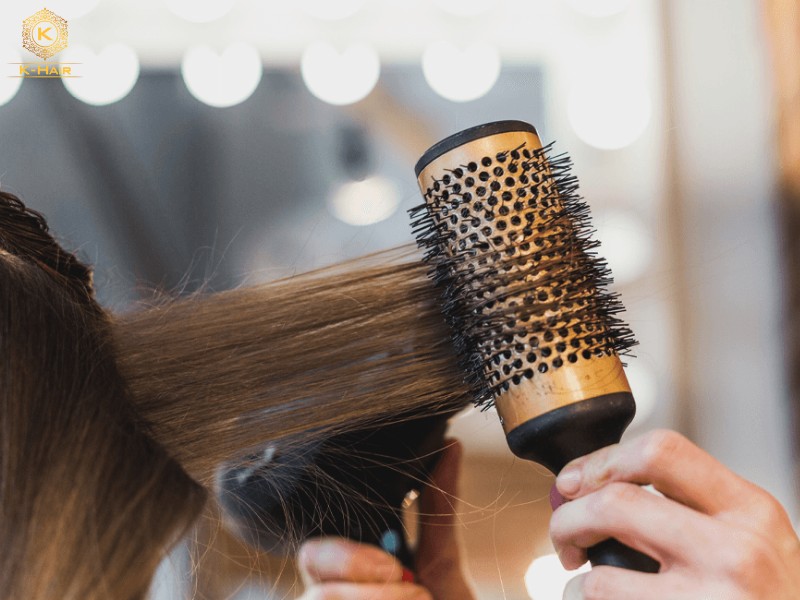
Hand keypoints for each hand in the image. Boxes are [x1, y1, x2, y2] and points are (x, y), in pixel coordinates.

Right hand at [296, 440, 475, 599]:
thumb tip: (448, 447)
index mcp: (345, 577)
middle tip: (410, 592)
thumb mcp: (443, 567)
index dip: (348, 557)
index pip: (312, 553)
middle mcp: (328, 597)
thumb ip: (436, 508)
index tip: (397, 567)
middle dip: (363, 586)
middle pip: (308, 582)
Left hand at [549, 429, 799, 598]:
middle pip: (617, 504)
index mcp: (750, 510)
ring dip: (575, 577)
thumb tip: (591, 484)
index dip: (602, 460)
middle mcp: (736, 551)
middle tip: (565, 534)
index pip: (660, 451)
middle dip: (570, 518)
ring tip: (583, 580)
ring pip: (601, 574)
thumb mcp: (753, 538)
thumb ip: (692, 505)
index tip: (576, 479)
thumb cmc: (767, 595)